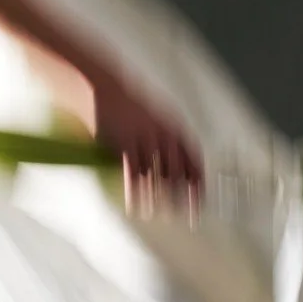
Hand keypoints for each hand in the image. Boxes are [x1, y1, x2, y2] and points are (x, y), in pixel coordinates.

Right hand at [90, 73, 203, 214]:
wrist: (102, 88)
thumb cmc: (128, 105)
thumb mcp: (157, 116)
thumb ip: (169, 138)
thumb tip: (180, 167)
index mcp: (173, 126)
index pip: (193, 158)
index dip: (198, 180)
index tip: (200, 198)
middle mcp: (162, 133)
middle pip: (176, 171)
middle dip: (181, 194)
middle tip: (182, 213)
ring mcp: (143, 138)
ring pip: (155, 175)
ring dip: (157, 197)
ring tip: (157, 213)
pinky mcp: (124, 143)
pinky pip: (133, 174)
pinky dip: (136, 193)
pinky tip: (136, 205)